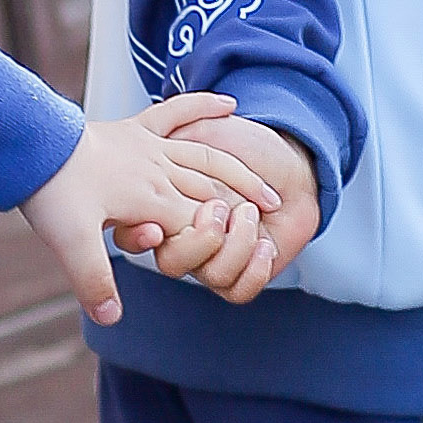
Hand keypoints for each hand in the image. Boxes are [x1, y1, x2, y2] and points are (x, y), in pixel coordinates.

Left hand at [20, 97, 280, 323]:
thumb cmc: (53, 190)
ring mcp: (148, 147)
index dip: (227, 236)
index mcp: (151, 202)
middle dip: (244, 202)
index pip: (201, 224)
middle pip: (212, 191)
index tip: (255, 245)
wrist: (31, 140)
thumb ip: (96, 281)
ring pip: (207, 158)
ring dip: (238, 170)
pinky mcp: (133, 127)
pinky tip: (230, 102)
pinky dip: (203, 105)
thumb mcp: (71, 244)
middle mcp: (158, 173)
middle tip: (276, 210)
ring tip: (265, 183)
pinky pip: (176, 113)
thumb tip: (111, 319)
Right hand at [148, 115, 320, 303]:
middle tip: (220, 208)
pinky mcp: (242, 272)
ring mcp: (212, 259)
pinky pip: (239, 291)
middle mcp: (183, 239)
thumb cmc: (243, 144)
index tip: (156, 229)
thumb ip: (170, 141)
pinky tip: (266, 243)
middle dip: (198, 241)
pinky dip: (255, 270)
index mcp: (163, 209)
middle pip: (171, 264)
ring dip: (237, 243)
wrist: (288, 159)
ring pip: (210, 275)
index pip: (133, 235)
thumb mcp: (203, 132)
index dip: (138, 237)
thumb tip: (145, 150)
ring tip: (250, 212)